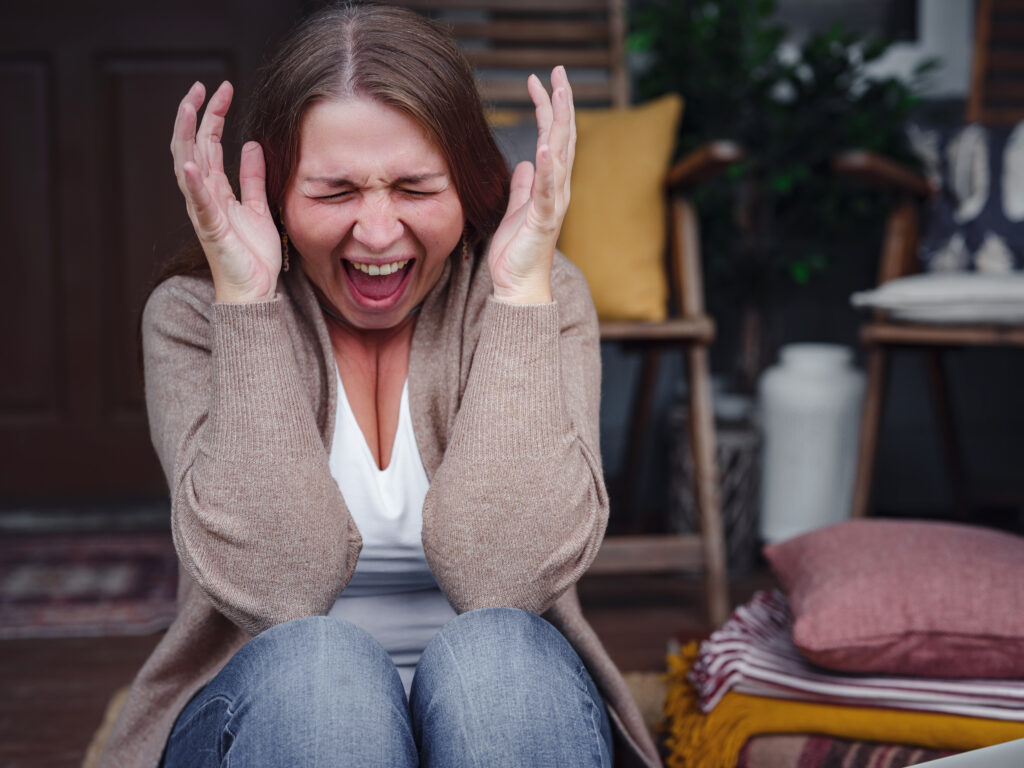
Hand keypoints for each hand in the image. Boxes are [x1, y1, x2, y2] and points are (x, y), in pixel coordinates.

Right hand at [171, 81, 281, 302]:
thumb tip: (252, 144)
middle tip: (201, 87)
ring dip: (186, 137)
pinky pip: (200, 203)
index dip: (213, 115)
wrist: (254, 290)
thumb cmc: (253, 254)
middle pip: (193, 147)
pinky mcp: (212, 229)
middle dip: (195, 115)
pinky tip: (190, 163)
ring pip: (188, 166)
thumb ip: (253, 177)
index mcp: (216, 190)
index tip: (222, 89)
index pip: (209, 144)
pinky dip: (193, 183)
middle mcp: (204, 196)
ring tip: (188, 109)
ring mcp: (204, 212)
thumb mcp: (259, 207)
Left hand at [487, 66, 575, 304]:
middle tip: (559, 71)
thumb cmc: (517, 253)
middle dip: (561, 102)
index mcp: (550, 185)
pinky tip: (546, 146)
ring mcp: (553, 204)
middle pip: (563, 137)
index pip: (553, 137)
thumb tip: (524, 164)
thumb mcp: (515, 211)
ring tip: (559, 94)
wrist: (518, 287)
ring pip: (561, 156)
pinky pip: (547, 190)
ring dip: (561, 123)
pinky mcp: (543, 220)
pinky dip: (548, 167)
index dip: (548, 107)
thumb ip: (522, 187)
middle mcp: (558, 190)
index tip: (541, 80)